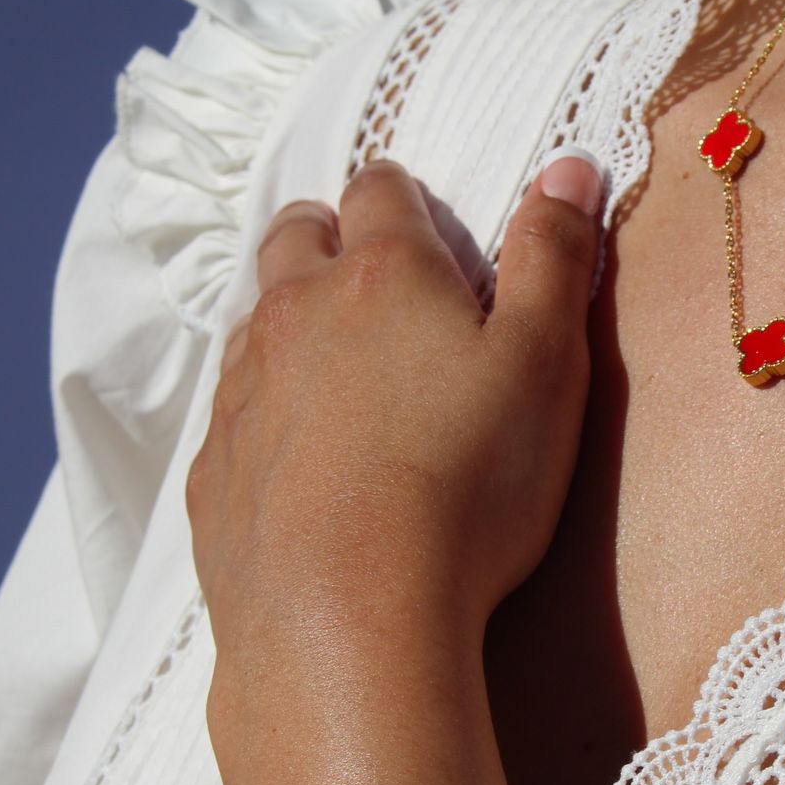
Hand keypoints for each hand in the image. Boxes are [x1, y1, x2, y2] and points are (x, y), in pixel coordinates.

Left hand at [187, 152, 604, 768]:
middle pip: (298, 238)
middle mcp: (296, 314)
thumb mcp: (545, 363)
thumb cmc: (467, 486)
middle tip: (373, 277)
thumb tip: (569, 163)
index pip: (382, 191)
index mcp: (384, 274)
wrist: (347, 621)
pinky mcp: (215, 472)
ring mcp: (244, 393)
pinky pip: (234, 415)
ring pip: (257, 323)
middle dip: (331, 239)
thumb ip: (555, 256)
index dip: (408, 200)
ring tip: (343, 373)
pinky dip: (268, 414)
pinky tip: (307, 463)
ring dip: (295, 327)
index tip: (430, 227)